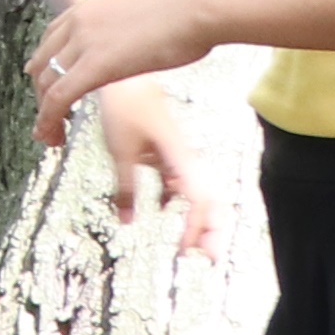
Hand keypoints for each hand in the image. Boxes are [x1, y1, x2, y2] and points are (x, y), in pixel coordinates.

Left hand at [28, 0, 217, 147]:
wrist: (200, 5)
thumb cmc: (191, 9)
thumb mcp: (147, 12)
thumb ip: (133, 25)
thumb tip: (145, 32)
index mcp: (91, 7)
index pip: (52, 38)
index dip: (45, 64)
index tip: (47, 83)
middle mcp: (80, 22)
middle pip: (42, 61)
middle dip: (40, 92)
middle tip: (47, 116)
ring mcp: (84, 41)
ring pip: (47, 82)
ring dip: (44, 112)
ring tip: (51, 134)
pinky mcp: (96, 64)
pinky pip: (60, 96)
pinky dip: (50, 118)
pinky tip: (53, 133)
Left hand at [83, 80, 214, 256]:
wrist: (127, 76)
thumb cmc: (127, 107)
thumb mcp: (121, 152)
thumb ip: (124, 188)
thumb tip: (127, 221)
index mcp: (183, 160)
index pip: (202, 202)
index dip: (201, 229)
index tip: (192, 253)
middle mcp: (188, 160)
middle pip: (213, 200)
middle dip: (213, 230)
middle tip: (206, 259)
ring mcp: (180, 156)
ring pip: (200, 192)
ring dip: (198, 218)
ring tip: (191, 244)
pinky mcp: (168, 151)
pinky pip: (180, 181)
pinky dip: (177, 199)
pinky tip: (162, 209)